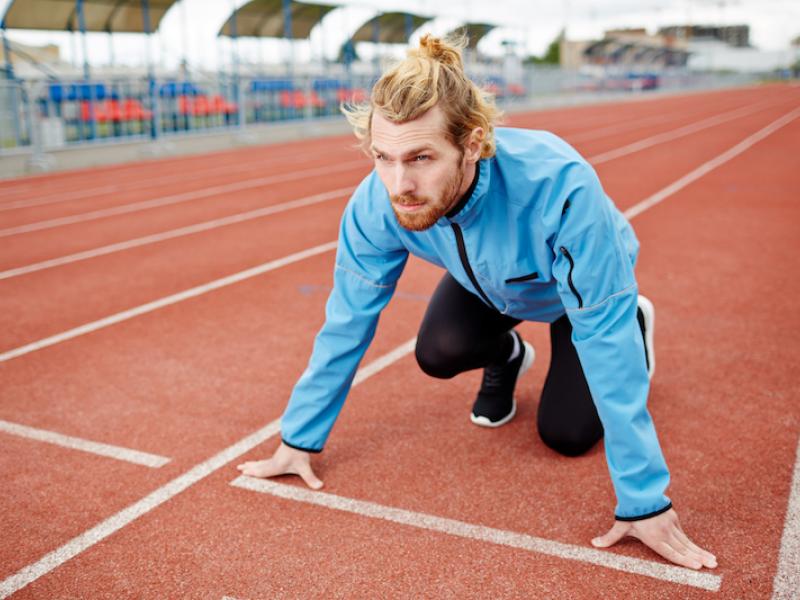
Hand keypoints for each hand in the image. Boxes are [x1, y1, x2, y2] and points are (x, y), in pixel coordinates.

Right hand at [237, 442, 322, 489]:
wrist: (299, 438)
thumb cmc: (300, 453)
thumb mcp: (305, 467)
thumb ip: (311, 478)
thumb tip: (320, 486)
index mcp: (276, 466)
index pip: (262, 471)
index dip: (253, 473)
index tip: (243, 473)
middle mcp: (273, 462)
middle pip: (258, 465)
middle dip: (249, 468)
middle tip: (238, 468)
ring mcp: (275, 457)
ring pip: (261, 462)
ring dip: (252, 464)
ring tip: (243, 465)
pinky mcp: (278, 454)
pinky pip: (266, 460)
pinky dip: (259, 462)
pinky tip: (258, 462)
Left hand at [591, 508, 716, 569]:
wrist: (638, 490)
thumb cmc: (630, 511)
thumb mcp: (620, 525)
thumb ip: (610, 537)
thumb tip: (594, 544)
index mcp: (653, 537)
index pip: (671, 552)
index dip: (684, 560)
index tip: (697, 567)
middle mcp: (665, 532)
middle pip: (684, 548)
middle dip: (698, 558)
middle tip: (712, 566)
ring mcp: (671, 525)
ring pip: (687, 542)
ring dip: (700, 551)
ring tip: (713, 561)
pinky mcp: (674, 518)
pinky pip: (684, 534)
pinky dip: (693, 543)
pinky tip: (702, 551)